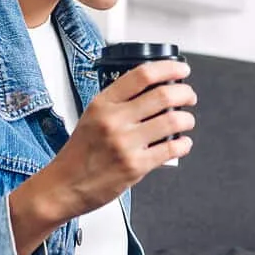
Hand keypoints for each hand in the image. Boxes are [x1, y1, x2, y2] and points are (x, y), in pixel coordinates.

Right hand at [8, 60, 196, 254]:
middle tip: (189, 96)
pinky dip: (184, 144)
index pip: (142, 75)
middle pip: (163, 95)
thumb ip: (119, 104)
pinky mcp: (136, 166)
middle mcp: (114, 120)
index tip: (181, 70)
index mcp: (103, 103)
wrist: (65, 185)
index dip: (168, 69)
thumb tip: (154, 92)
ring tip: (187, 121)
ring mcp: (125, 144)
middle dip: (185, 93)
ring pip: (172, 121)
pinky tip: (183, 143)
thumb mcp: (92, 117)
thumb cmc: (80, 153)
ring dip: (187, 119)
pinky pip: (171, 149)